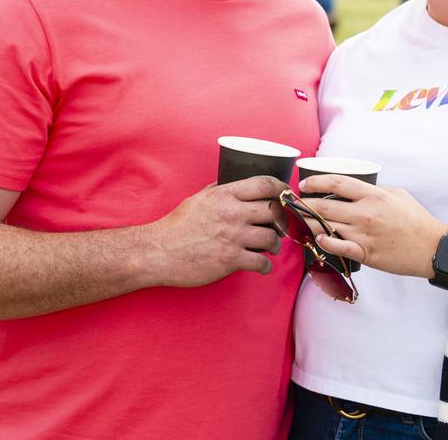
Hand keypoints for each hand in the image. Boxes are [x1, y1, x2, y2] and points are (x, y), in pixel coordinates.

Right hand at [143, 176, 285, 287]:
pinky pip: (261, 262)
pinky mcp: (231, 260)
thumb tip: (233, 180)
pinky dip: (265, 265)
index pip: (264, 185)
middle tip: (283, 224)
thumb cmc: (177, 224)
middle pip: (274, 210)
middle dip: (282, 218)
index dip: (282, 188)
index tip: (288, 194)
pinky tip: (262, 265)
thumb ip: (219, 188)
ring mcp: (233, 237)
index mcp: (225, 195)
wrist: (159, 251)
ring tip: (272, 246)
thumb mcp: (199, 198)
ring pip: (272, 238)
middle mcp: (233, 213)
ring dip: (276, 244)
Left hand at [298, 175, 445, 277]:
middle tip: (295, 203)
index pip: (337, 183)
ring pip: (327, 226)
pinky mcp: (366, 253)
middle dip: (305, 204)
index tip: (305, 184)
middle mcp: (365, 213)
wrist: (431, 247)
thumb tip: (355, 190)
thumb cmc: (415, 219)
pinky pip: (339, 247)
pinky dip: (324, 242)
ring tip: (298, 219)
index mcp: (373, 195)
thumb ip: (374, 191)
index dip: (316, 182)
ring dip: (309, 222)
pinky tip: (316, 238)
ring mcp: (364, 234)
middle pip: (325, 206)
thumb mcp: (396, 194)